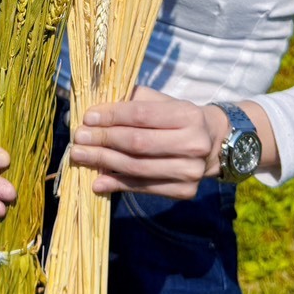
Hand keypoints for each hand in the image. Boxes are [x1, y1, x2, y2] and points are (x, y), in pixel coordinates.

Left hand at [68, 87, 229, 198]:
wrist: (214, 144)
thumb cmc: (179, 119)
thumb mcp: (162, 102)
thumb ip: (132, 102)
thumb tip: (92, 112)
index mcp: (188, 116)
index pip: (141, 115)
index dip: (111, 116)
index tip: (88, 117)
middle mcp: (193, 144)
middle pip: (137, 143)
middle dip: (103, 140)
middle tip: (79, 137)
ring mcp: (190, 171)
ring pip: (137, 167)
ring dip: (104, 162)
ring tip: (81, 156)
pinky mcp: (184, 191)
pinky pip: (143, 187)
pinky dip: (117, 184)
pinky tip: (98, 180)